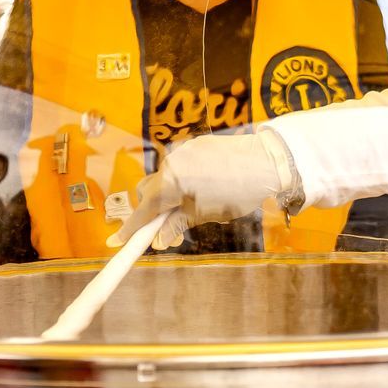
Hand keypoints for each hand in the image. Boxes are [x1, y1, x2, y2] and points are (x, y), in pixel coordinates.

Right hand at [107, 130, 295, 249]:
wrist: (268, 161)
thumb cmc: (238, 192)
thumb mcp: (206, 214)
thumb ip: (177, 224)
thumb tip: (159, 239)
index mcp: (170, 182)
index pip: (144, 209)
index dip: (132, 228)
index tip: (119, 242)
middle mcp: (171, 163)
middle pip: (148, 191)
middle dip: (151, 211)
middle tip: (164, 230)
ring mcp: (183, 151)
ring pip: (164, 177)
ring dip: (167, 196)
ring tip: (188, 210)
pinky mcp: (196, 144)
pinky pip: (179, 166)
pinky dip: (181, 182)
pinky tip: (201, 190)